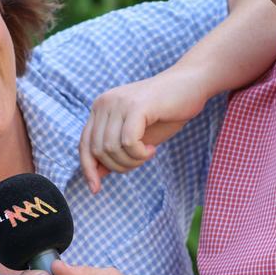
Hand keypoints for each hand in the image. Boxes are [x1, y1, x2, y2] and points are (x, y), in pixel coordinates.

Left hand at [78, 69, 207, 192]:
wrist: (191, 85)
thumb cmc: (165, 112)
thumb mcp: (137, 136)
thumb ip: (115, 152)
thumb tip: (95, 176)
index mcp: (100, 108)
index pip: (84, 144)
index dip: (88, 169)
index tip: (96, 189)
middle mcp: (104, 103)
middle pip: (98, 150)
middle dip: (119, 166)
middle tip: (140, 161)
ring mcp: (119, 102)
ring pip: (112, 149)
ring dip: (132, 160)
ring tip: (148, 153)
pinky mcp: (135, 106)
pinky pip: (128, 142)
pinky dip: (139, 153)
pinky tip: (152, 149)